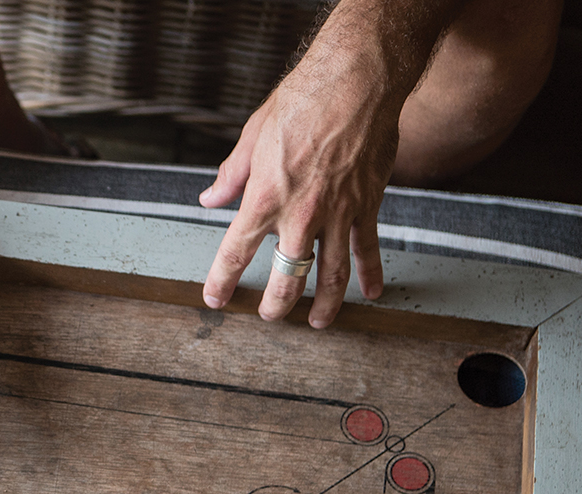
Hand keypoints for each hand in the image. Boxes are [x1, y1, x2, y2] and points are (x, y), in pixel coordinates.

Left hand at [198, 66, 396, 327]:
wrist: (355, 82)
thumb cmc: (300, 102)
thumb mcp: (252, 136)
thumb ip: (231, 176)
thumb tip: (210, 199)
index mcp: (264, 199)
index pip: (235, 253)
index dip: (222, 281)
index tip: (215, 300)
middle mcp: (300, 215)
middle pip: (287, 277)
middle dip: (278, 304)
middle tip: (271, 316)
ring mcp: (337, 214)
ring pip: (331, 274)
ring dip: (325, 304)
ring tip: (318, 322)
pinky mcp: (367, 204)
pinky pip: (368, 248)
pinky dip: (371, 274)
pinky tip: (371, 294)